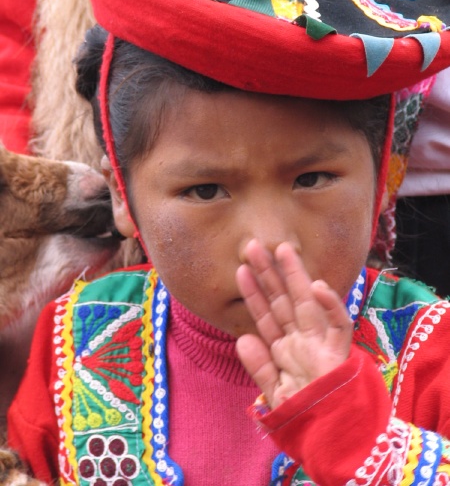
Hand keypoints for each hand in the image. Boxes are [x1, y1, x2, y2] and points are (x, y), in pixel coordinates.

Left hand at [235, 239, 352, 408]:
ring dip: (295, 276)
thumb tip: (241, 340)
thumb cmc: (306, 416)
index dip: (253, 293)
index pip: (266, 315)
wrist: (334, 440)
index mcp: (287, 349)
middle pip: (283, 300)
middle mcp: (303, 341)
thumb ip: (260, 367)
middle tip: (253, 245)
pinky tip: (316, 286)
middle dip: (269, 273)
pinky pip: (339, 325)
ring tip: (282, 248)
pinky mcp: (339, 354)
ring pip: (307, 303)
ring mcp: (321, 345)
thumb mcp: (275, 393)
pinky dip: (330, 306)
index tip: (240, 270)